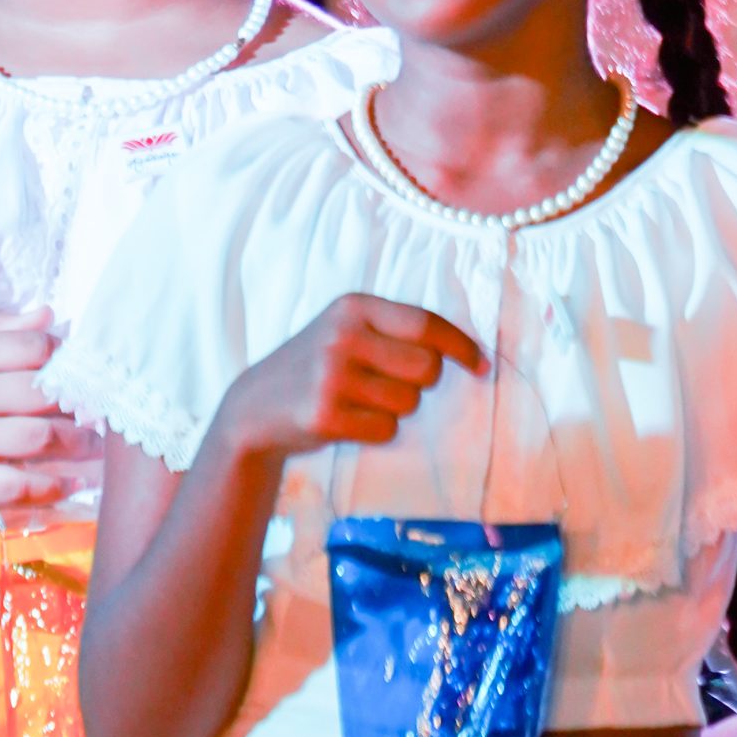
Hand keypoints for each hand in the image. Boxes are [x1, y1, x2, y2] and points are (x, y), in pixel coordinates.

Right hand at [0, 308, 99, 542]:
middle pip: (42, 390)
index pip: (33, 346)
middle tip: (97, 410)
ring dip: (75, 443)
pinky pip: (20, 483)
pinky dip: (51, 485)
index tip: (78, 370)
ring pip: (39, 435)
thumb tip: (48, 313)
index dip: (64, 358)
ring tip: (91, 444)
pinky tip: (70, 482)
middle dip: (78, 402)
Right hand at [217, 293, 486, 464]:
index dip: (460, 345)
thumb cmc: (317, 365)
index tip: (480, 364)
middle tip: (390, 384)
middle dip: (421, 383)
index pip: (425, 323)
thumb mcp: (346, 329)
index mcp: (353, 306)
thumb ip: (394, 331)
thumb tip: (466, 352)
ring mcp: (332, 375)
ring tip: (361, 401)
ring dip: (396, 409)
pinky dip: (376, 431)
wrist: (256, 405)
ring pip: (408, 402)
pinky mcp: (325, 414)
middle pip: (426, 367)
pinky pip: (385, 429)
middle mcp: (343, 335)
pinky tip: (348, 420)